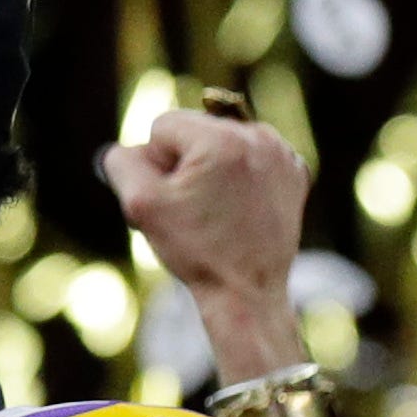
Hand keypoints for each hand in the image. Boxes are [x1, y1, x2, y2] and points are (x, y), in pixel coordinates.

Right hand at [104, 106, 312, 382]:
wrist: (247, 291)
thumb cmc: (195, 249)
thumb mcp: (141, 204)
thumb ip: (122, 162)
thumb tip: (129, 148)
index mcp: (221, 139)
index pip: (163, 126)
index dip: (156, 164)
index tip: (174, 198)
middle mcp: (258, 136)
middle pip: (195, 129)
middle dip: (185, 161)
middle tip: (193, 206)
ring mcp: (282, 152)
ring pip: (222, 139)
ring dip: (211, 165)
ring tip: (216, 207)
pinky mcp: (295, 169)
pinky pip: (250, 154)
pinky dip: (239, 173)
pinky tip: (238, 205)